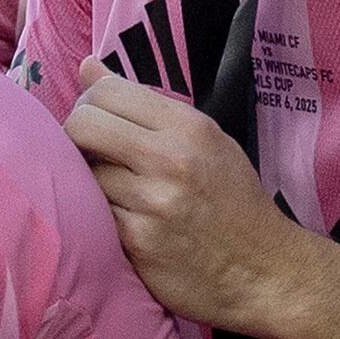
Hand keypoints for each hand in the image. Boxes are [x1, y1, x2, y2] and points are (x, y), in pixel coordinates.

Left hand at [67, 71, 307, 333]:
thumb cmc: (232, 202)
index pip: (106, 92)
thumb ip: (144, 105)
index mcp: (190, 127)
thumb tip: (87, 67)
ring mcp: (151, 202)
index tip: (98, 120)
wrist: (263, 271)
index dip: (89, 103)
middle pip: (82, 125)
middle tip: (91, 152)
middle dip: (75, 135)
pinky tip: (122, 218)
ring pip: (81, 172)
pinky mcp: (135, 242)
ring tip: (116, 190)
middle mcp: (170, 159)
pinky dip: (98, 213)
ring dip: (87, 179)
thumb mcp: (206, 142)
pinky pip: (91, 213)